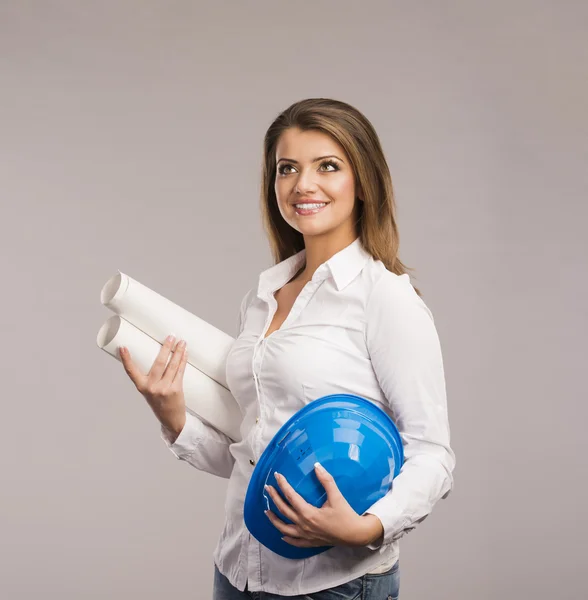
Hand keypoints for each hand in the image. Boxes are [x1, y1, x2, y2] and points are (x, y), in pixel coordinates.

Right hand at [119, 335, 187, 434]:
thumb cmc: (159, 402)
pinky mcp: (176, 390)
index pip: (131, 372)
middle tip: (171, 336)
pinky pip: (180, 371)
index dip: (126, 359)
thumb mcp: (149, 390)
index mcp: (141, 387)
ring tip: (182, 341)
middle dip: (166, 347)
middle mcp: (152, 388)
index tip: (122, 347)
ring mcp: (164, 389)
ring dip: (178, 351)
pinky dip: (183, 360)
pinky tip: (185, 353)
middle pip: (159, 363)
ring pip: (172, 365)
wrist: (171, 419)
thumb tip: (158, 353)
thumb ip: (152, 376)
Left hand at [264, 462, 383, 547]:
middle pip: (284, 510)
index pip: (291, 496)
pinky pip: (294, 542)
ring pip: (284, 528)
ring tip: (266, 512)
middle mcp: (304, 525)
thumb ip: (326, 480)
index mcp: (308, 513)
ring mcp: (306, 535)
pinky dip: (286, 538)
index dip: (283, 485)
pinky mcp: (310, 542)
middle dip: (274, 498)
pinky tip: (281, 535)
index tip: (277, 475)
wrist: (355, 535)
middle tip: (267, 488)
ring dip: (274, 519)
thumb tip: (317, 466)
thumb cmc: (346, 515)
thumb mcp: (337, 496)